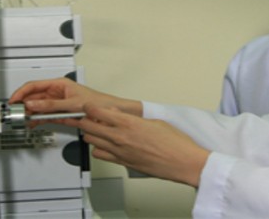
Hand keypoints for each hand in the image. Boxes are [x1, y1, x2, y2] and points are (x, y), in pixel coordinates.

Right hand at [8, 77, 141, 126]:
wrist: (108, 113)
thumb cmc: (97, 102)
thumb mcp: (72, 104)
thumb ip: (51, 105)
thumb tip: (34, 105)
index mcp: (58, 84)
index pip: (34, 86)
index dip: (21, 93)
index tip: (13, 101)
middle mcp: (56, 92)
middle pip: (33, 97)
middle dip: (23, 105)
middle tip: (16, 113)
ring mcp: (57, 103)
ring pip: (37, 107)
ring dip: (30, 114)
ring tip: (23, 120)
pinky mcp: (60, 113)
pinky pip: (44, 116)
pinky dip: (37, 120)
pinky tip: (32, 123)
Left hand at [77, 104, 209, 187]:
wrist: (182, 162)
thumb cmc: (174, 143)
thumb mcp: (154, 121)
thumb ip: (133, 118)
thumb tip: (121, 115)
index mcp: (129, 123)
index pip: (97, 111)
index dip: (90, 107)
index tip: (89, 106)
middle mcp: (120, 137)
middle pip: (89, 126)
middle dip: (86, 119)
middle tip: (90, 117)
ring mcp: (120, 151)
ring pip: (91, 141)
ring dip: (91, 134)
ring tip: (97, 130)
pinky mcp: (122, 163)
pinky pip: (100, 155)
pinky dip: (99, 149)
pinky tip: (105, 145)